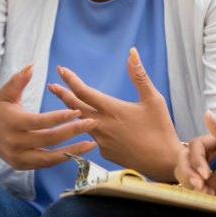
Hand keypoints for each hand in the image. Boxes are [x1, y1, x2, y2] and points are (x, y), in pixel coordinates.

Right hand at [0, 64, 97, 170]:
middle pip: (48, 139)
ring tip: (91, 144)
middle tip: (92, 124)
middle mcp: (14, 143)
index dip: (58, 117)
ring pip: (49, 157)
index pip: (39, 122)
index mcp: (12, 123)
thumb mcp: (6, 93)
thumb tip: (31, 67)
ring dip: (72, 151)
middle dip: (72, 132)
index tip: (77, 111)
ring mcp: (17, 157)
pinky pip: (45, 163)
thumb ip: (18, 80)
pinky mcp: (21, 166)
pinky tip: (78, 152)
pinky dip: (61, 158)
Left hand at [47, 47, 182, 181]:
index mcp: (113, 110)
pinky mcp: (105, 153)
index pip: (84, 92)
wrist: (164, 163)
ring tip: (66, 102)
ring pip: (81, 122)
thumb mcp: (154, 99)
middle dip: (62, 95)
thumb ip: (140, 76)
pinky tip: (92, 125)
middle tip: (51, 85)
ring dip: (72, 111)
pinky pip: (93, 137)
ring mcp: (101, 141)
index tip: (60, 70)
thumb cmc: (161, 129)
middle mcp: (102, 126)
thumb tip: (132, 53)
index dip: (70, 80)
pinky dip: (89, 127)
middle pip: (75, 108)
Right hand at [174, 110, 215, 209]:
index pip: (195, 146)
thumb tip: (208, 113)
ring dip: (190, 183)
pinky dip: (195, 193)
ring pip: (184, 173)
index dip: (196, 158)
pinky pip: (191, 189)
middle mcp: (209, 158)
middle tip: (200, 185)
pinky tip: (210, 197)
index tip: (206, 173)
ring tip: (207, 193)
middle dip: (188, 171)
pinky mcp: (207, 189)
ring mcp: (207, 174)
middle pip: (184, 158)